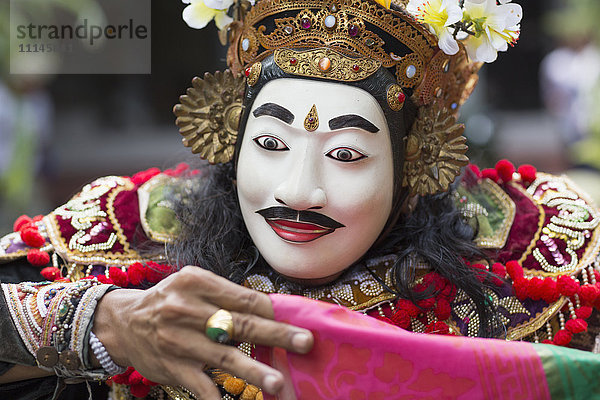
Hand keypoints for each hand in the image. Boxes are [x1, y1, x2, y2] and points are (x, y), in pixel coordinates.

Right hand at [92, 266, 312, 398]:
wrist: (123, 322)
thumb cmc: (169, 301)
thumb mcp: (193, 285)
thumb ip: (226, 296)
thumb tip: (269, 310)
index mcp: (197, 283)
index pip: (244, 297)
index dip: (272, 312)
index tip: (295, 321)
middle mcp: (187, 310)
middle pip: (240, 324)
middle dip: (276, 335)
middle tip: (304, 342)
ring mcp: (179, 341)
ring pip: (224, 358)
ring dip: (253, 372)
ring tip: (277, 382)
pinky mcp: (172, 367)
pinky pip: (200, 385)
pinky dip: (218, 397)